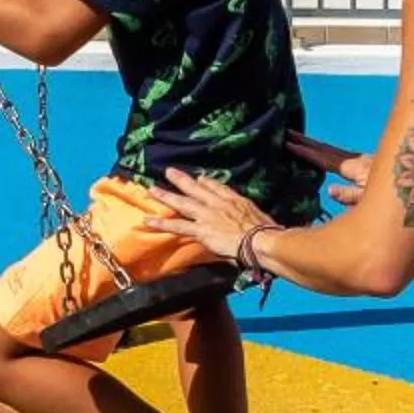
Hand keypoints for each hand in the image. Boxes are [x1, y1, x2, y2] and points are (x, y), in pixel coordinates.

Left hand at [145, 167, 276, 261]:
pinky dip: (161, 223)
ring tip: (151, 190)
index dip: (207, 183)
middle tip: (168, 172)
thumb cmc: (266, 232)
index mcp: (235, 200)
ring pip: (182, 203)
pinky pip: (177, 225)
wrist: (261, 240)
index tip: (199, 179)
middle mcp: (218, 204)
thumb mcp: (258, 216)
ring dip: (165, 196)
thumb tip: (249, 218)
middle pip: (196, 189)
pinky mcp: (200, 229)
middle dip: (181, 180)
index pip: (217, 187)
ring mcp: (207, 215)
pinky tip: (147, 220)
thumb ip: (248, 214)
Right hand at [290, 134, 371, 209]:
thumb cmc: (390, 197)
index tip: (288, 144)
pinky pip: (339, 153)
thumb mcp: (370, 200)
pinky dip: (325, 150)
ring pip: (332, 149)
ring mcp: (362, 159)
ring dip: (314, 144)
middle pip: (326, 148)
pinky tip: (323, 152)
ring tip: (298, 139)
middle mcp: (357, 159)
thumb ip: (350, 196)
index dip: (305, 152)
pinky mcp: (367, 162)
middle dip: (305, 141)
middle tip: (287, 132)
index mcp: (355, 168)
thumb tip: (329, 190)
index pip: (324, 159)